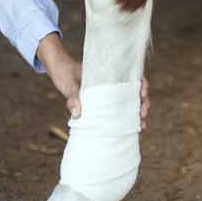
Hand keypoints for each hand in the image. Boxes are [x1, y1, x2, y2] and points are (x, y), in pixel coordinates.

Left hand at [35, 32, 150, 129]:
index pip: (133, 77)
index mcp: (109, 73)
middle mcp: (112, 83)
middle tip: (143, 114)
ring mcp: (108, 93)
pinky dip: (125, 119)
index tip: (142, 94)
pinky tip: (129, 129)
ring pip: (129, 103)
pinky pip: (117, 110)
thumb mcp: (68, 83)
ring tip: (140, 125)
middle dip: (143, 104)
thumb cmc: (65, 72)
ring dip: (137, 114)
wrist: (58, 70)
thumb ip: (73, 96)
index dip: (142, 85)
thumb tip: (77, 113)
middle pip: (135, 92)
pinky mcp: (102, 103)